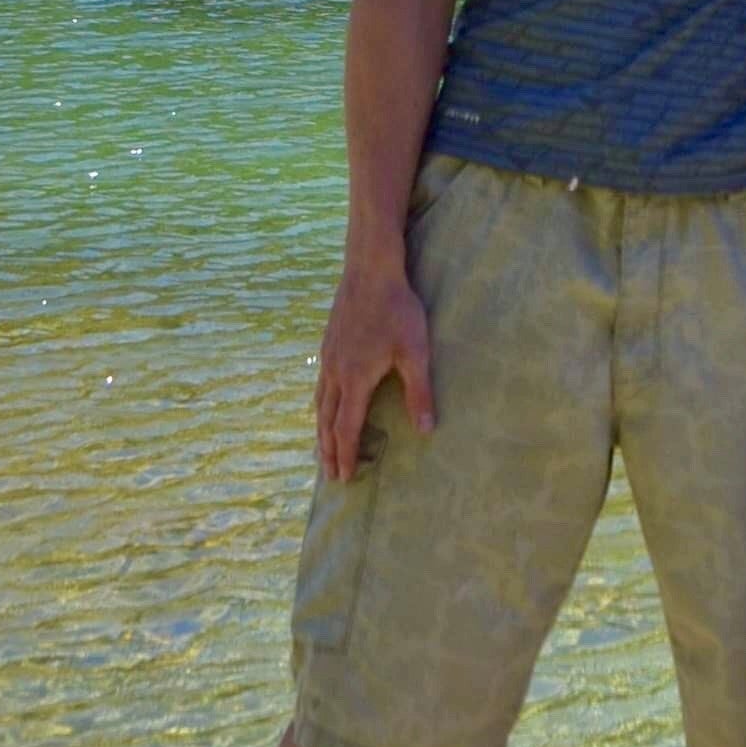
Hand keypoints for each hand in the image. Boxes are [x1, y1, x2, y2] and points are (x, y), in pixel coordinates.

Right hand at [314, 250, 435, 481]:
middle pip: (326, 421)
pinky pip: (319, 385)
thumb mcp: (416, 351)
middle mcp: (335, 372)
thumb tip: (426, 431)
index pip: (347, 428)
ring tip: (322, 449)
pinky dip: (320, 406)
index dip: (346, 455)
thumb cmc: (397, 309)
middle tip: (329, 475)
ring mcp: (328, 357)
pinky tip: (325, 406)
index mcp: (355, 379)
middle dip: (327, 450)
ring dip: (320, 430)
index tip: (345, 477)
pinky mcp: (327, 343)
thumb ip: (419, 392)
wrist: (370, 269)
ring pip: (319, 403)